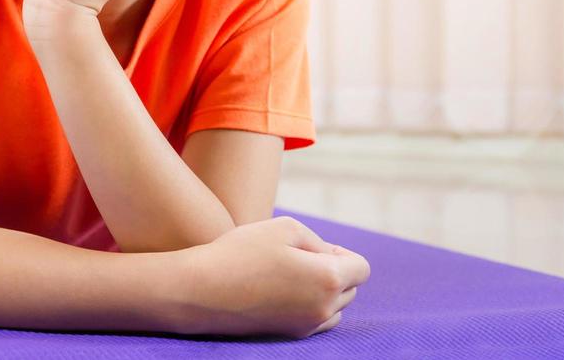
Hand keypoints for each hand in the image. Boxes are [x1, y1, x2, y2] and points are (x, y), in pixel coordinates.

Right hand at [171, 216, 370, 338]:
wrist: (202, 291)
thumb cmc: (243, 252)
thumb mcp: (285, 227)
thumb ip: (319, 241)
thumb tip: (333, 257)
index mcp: (329, 278)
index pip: (361, 268)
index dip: (343, 253)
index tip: (316, 247)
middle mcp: (324, 308)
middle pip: (350, 289)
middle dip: (334, 271)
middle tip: (298, 257)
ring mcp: (307, 326)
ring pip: (335, 307)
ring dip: (323, 291)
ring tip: (290, 275)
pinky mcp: (290, 335)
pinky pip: (316, 321)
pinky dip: (309, 306)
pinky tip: (282, 291)